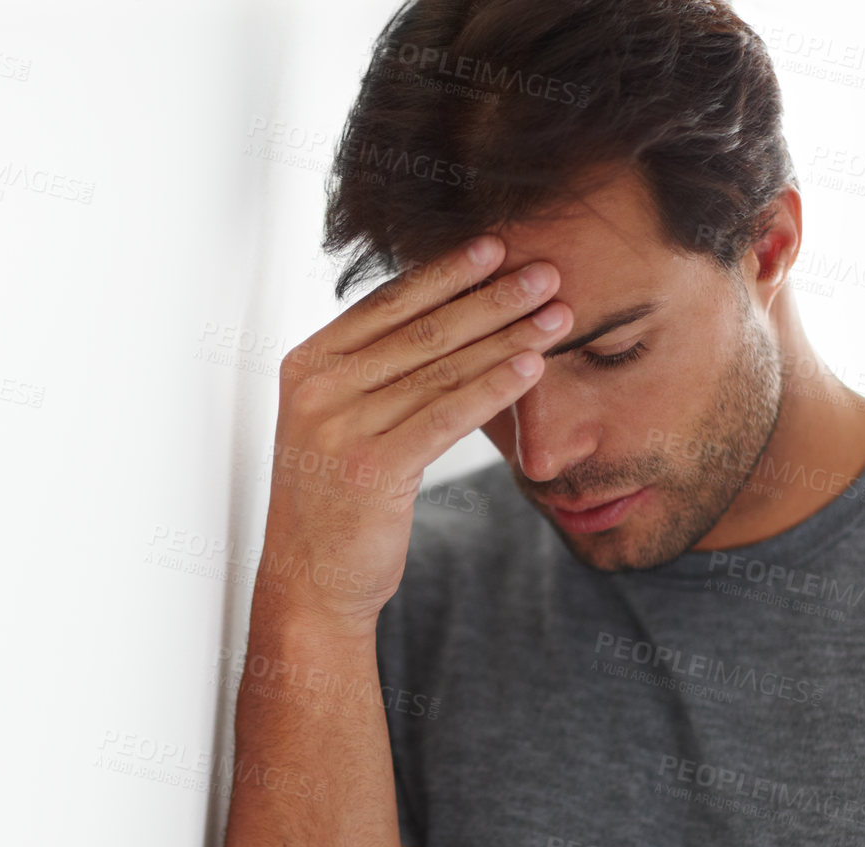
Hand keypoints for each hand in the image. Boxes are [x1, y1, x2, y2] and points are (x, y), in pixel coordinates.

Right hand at [255, 235, 572, 634]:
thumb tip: (444, 314)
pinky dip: (494, 387)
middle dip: (491, 298)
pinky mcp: (371, 466)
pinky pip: (446, 415)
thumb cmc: (337, 501)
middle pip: (421, 331)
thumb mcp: (340, 422)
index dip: (445, 273)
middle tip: (545, 271)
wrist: (311, 581)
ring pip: (441, 370)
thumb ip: (374, 371)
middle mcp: (317, 389)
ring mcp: (339, 427)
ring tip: (557, 316)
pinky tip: (533, 368)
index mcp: (307, 365)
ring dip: (507, 338)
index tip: (495, 246)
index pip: (386, 304)